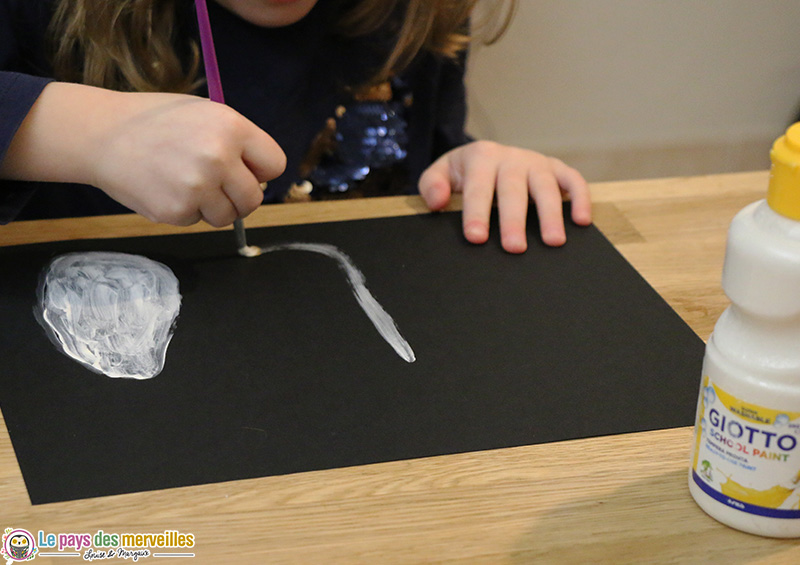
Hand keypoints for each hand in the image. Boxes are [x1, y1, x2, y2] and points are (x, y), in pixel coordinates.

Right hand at [2, 83, 285, 226]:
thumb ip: (237, 141)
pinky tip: (165, 188)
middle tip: (216, 185)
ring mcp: (198, 187)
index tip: (245, 170)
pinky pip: (197, 221)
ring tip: (185, 183)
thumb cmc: (155, 122)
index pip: (275, 164)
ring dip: (212, 207)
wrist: (100, 135)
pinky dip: (185, 211)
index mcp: (231, 127)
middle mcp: (219, 157)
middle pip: (254, 199)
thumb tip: (259, 177)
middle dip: (239, 197)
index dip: (260, 170)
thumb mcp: (204, 113)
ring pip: (227, 216)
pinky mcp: (177, 211)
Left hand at [418, 141, 590, 252]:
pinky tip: (582, 220)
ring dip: (551, 214)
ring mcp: (536, 162)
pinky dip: (580, 197)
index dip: (477, 213)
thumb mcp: (441, 173)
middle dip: (514, 220)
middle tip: (515, 248)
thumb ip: (432, 185)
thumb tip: (438, 202)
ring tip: (553, 242)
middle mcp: (511, 158)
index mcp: (480, 157)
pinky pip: (573, 179)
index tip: (476, 238)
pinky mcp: (556, 168)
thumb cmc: (463, 174)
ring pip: (546, 186)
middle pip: (513, 190)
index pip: (478, 188)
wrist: (485, 156)